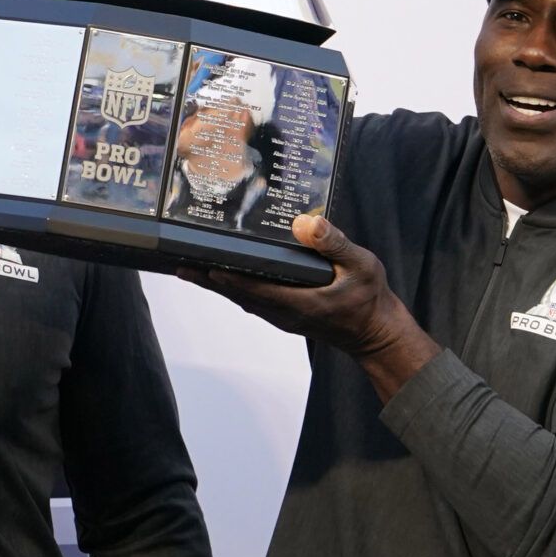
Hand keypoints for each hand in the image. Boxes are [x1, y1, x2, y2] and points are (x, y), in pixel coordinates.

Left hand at [180, 214, 441, 402]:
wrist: (377, 333)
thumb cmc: (370, 299)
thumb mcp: (362, 266)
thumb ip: (333, 244)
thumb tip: (305, 223)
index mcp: (298, 302)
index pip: (253, 288)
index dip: (226, 277)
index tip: (201, 264)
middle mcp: (283, 312)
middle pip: (237, 294)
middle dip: (208, 278)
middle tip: (178, 262)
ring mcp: (282, 315)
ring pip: (241, 298)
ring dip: (216, 284)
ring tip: (188, 266)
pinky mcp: (284, 313)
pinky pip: (251, 299)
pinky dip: (233, 287)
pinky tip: (221, 275)